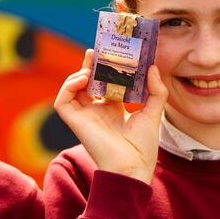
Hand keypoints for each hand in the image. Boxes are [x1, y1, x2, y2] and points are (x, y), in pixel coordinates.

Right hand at [54, 49, 167, 182]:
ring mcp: (84, 116)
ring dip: (78, 73)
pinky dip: (68, 86)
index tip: (113, 52)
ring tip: (90, 63)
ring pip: (72, 88)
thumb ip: (156, 91)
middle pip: (88, 82)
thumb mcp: (154, 114)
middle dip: (90, 65)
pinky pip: (63, 101)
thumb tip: (152, 67)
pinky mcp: (75, 122)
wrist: (132, 169)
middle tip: (98, 49)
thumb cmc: (143, 148)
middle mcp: (97, 111)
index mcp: (113, 110)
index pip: (105, 83)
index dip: (106, 68)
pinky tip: (83, 79)